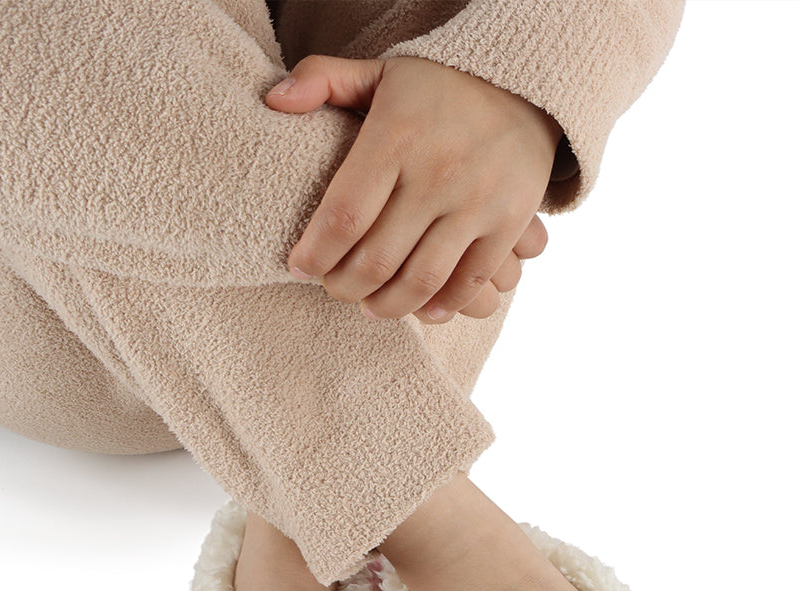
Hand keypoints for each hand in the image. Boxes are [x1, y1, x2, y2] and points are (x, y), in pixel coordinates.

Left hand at [264, 54, 560, 322]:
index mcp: (397, 135)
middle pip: (378, 259)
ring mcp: (478, 202)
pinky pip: (470, 282)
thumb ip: (323, 79)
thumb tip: (274, 102)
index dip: (315, 254)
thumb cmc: (439, 88)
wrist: (525, 85)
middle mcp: (438, 172)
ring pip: (422, 281)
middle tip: (333, 290)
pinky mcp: (509, 223)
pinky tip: (421, 310)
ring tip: (371, 307)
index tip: (299, 268)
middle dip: (345, 287)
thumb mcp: (381, 71)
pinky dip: (442, 306)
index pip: (344, 216)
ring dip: (389, 306)